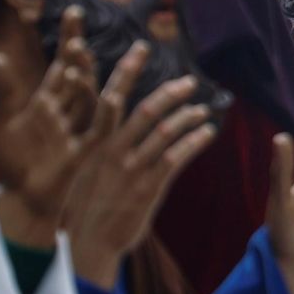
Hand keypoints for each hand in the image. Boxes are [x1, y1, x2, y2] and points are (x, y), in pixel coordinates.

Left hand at [0, 7, 104, 247]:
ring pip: (88, 98)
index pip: (63, 63)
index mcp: (52, 100)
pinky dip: (107, 114)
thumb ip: (5, 89)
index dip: (69, 38)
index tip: (74, 11)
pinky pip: (100, 130)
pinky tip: (111, 97)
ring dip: (85, 77)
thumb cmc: (19, 159)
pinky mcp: (83, 151)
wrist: (23, 196)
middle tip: (79, 33)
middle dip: (81, 53)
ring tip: (78, 54)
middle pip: (80, 75)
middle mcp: (69, 110)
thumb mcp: (8, 120)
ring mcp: (77, 129)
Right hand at [66, 43, 217, 288]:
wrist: (86, 244)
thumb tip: (119, 125)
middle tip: (190, 81)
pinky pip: (175, 157)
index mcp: (94, 141)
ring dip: (188, 117)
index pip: (110, 96)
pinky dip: (193, 142)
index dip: (126, 70)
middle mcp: (112, 150)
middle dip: (170, 92)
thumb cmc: (86, 206)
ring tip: (204, 109)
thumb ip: (104, 144)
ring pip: (164, 132)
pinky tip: (207, 133)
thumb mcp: (87, 168)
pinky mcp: (147, 187)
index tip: (142, 49)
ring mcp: (131, 168)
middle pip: (144, 110)